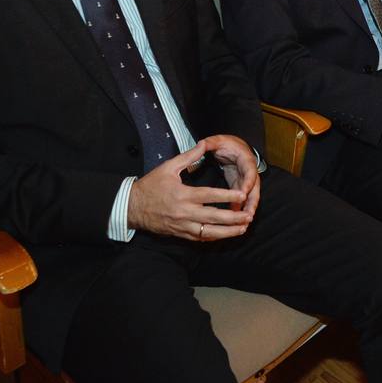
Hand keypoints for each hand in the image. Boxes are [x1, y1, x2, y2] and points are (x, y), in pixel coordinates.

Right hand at [125, 138, 253, 240]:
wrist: (132, 207)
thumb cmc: (150, 185)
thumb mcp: (168, 167)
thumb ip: (188, 157)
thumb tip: (203, 144)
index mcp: (183, 195)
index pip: (209, 196)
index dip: (227, 195)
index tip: (242, 194)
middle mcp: (184, 213)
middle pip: (213, 217)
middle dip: (233, 218)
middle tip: (248, 216)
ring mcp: (182, 226)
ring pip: (208, 232)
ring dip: (227, 232)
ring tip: (242, 229)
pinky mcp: (180, 234)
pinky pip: (199, 238)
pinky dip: (213, 237)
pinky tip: (226, 235)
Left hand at [210, 134, 260, 220]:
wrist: (234, 147)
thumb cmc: (228, 144)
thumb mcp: (220, 140)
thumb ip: (212, 142)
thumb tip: (203, 143)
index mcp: (246, 160)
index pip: (249, 172)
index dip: (247, 183)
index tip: (243, 193)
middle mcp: (249, 173)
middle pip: (254, 190)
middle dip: (251, 204)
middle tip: (247, 216)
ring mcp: (246, 182)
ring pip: (249, 199)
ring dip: (246, 211)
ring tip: (242, 225)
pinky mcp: (240, 188)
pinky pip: (241, 202)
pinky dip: (239, 211)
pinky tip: (233, 225)